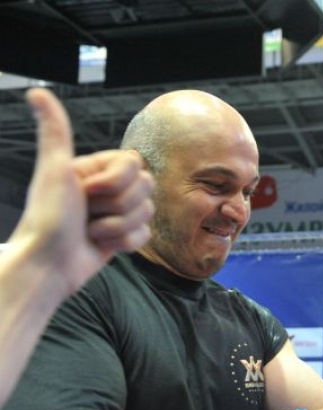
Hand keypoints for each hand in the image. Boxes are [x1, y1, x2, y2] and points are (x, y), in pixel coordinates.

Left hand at [10, 88, 153, 296]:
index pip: (134, 164)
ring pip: (147, 213)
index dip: (116, 182)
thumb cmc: (48, 219)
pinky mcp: (122, 237)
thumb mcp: (54, 170)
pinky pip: (146, 236)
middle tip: (87, 213)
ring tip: (91, 232)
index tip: (86, 192)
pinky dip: (124, 244)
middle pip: (145, 188)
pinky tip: (101, 245)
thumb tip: (36, 91)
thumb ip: (55, 131)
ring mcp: (116, 213)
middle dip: (118, 207)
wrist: (49, 265)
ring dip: (118, 227)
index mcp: (94, 169)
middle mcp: (106, 188)